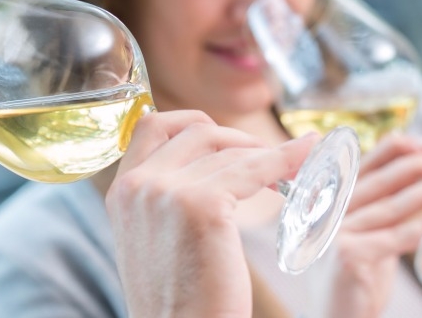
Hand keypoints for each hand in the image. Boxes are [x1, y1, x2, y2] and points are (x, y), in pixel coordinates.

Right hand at [105, 110, 317, 317]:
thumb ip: (165, 199)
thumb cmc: (179, 302)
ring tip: (294, 163)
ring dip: (265, 151)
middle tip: (265, 157)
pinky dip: (282, 162)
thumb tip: (208, 168)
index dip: (191, 122)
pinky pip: (252, 170)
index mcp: (120, 191)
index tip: (223, 136)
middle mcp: (137, 185)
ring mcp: (166, 192)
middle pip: (193, 131)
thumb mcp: (154, 239)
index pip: (150, 125)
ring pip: (226, 150)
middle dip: (235, 137)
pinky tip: (301, 162)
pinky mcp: (202, 206)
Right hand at [323, 134, 421, 317]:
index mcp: (327, 200)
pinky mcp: (346, 257)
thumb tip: (419, 175)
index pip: (362, 163)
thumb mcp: (364, 233)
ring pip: (389, 206)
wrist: (331, 316)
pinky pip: (392, 238)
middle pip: (378, 179)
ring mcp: (333, 233)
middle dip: (419, 168)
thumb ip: (380, 208)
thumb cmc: (350, 275)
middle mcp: (325, 211)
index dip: (395, 148)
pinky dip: (419, 227)